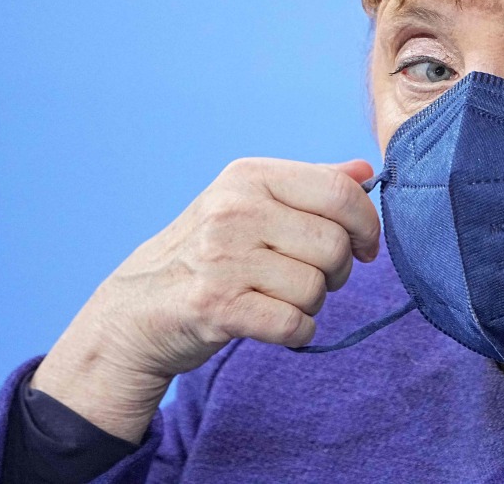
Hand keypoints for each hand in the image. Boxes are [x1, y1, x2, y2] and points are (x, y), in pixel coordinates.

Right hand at [30, 157, 379, 441]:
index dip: (367, 225)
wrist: (137, 309)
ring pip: (316, 288)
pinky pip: (294, 324)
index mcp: (248, 176)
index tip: (365, 247)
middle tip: (315, 278)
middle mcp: (233, 210)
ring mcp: (221, 258)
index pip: (339, 193)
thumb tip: (366, 172)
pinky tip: (275, 324)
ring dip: (312, 304)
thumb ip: (312, 185)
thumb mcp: (252, 203)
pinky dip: (296, 332)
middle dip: (338, 271)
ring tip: (280, 298)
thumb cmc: (210, 252)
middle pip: (333, 245)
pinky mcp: (215, 306)